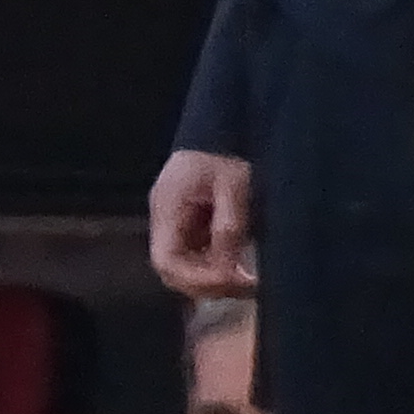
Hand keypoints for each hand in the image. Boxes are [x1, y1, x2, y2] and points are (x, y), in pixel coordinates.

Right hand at [150, 149, 256, 295]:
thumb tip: (230, 270)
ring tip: (248, 280)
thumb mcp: (234, 185)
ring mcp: (175, 225)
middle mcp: (164, 221)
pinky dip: (216, 267)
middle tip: (247, 285)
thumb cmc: (226, 151)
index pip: (165, 260)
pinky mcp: (189, 226)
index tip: (231, 279)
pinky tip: (240, 267)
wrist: (222, 127)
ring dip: (213, 279)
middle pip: (172, 271)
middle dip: (207, 284)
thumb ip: (229, 226)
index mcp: (167, 208)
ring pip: (184, 268)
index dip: (195, 279)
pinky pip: (195, 257)